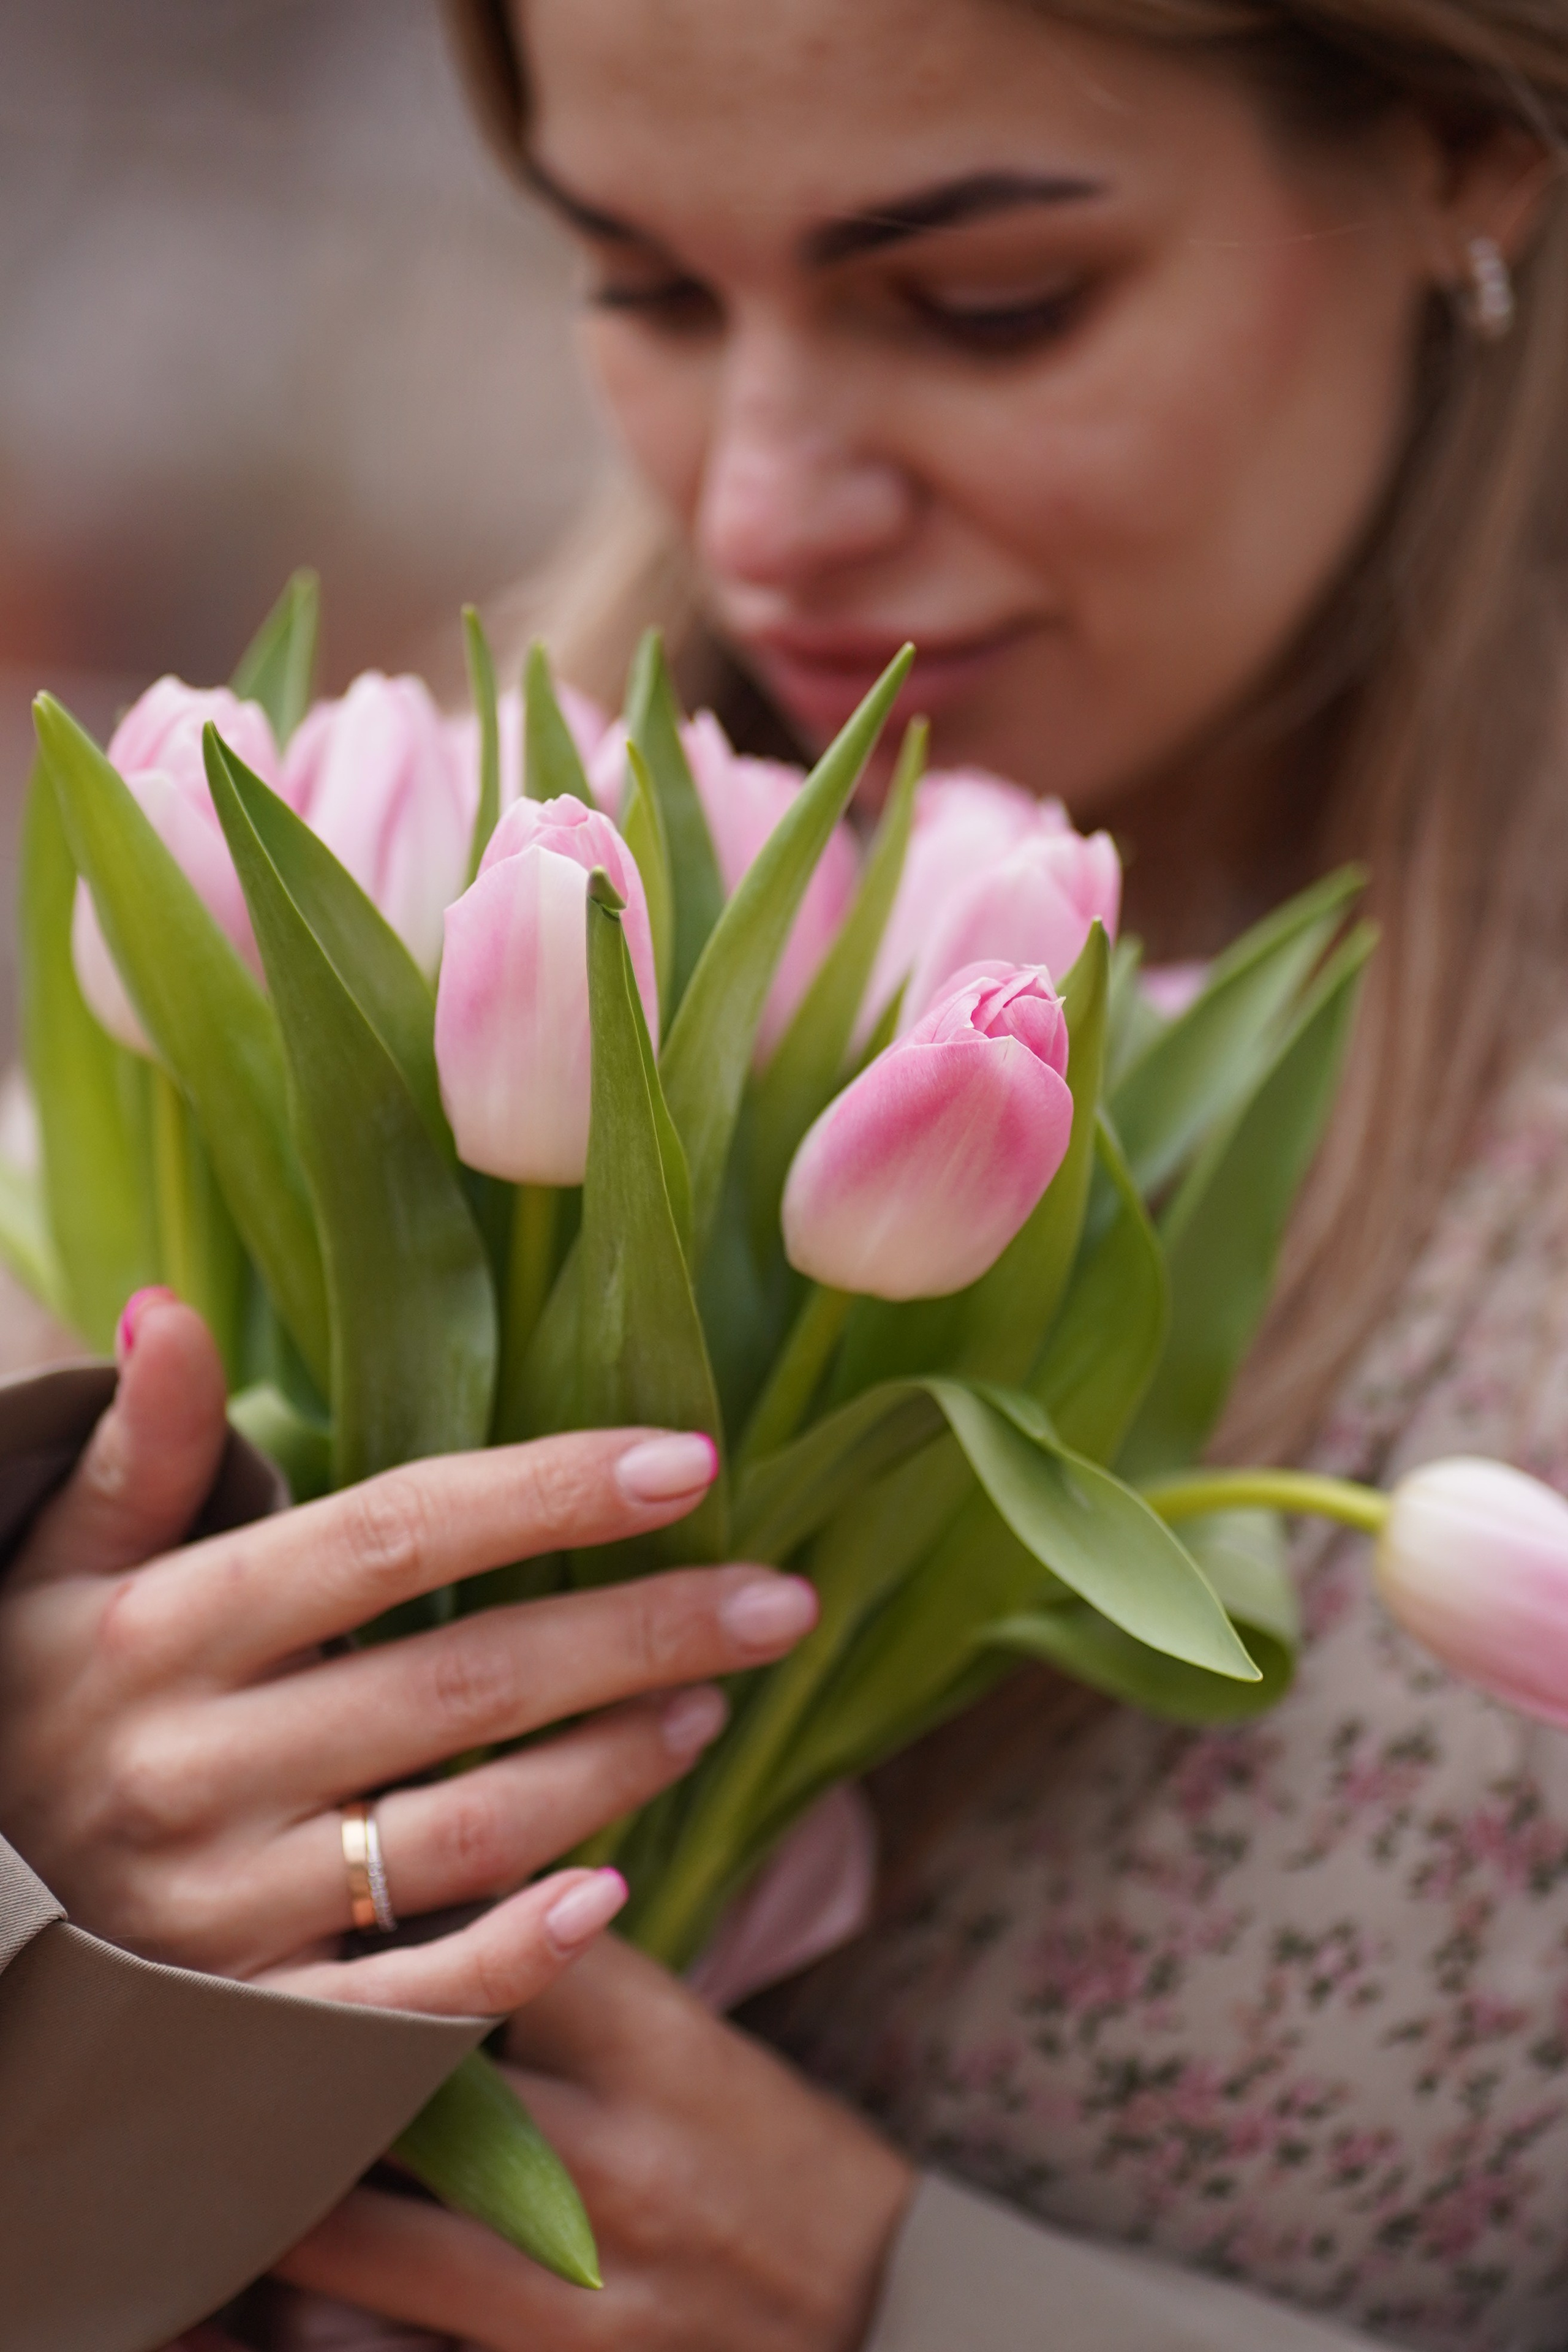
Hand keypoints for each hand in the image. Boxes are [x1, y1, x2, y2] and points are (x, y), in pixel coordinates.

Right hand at [0, 1294, 817, 2015]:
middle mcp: (200, 1766)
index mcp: (169, 1630)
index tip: (686, 1462)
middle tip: (777, 1602)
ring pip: (466, 1831)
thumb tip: (171, 1312)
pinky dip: (517, 1957)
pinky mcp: (245, 2026)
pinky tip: (619, 1898)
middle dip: (642, 1632)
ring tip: (714, 1709)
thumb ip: (141, 1452)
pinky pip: (403, 2005)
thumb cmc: (33, 1701)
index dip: (547, 1493)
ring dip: (612, 1767)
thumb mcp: (58, 1565)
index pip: (396, 1535)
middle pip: (468, 1680)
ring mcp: (223, 1908)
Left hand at [278, 1935, 915, 2351]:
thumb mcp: (702, 2052)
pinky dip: (313, 2331)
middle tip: (223, 2039)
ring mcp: (575, 2306)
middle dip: (305, 2067)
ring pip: (355, 2246)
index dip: (399, 1936)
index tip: (337, 1925)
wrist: (890, 2321)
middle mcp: (613, 2172)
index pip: (491, 1958)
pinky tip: (272, 2302)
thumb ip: (579, 1995)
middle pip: (398, 2091)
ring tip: (237, 2166)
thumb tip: (433, 1930)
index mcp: (662, 2058)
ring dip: (285, 2203)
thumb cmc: (777, 2168)